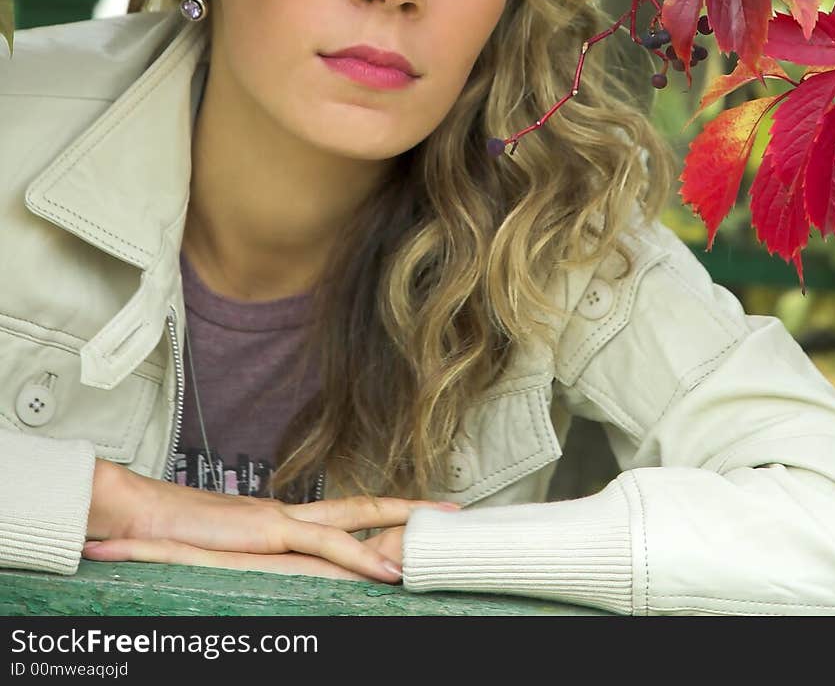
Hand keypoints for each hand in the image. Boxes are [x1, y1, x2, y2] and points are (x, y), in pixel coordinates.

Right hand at [85, 461, 458, 581]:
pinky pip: (326, 545)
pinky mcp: (271, 530)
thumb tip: (270, 570)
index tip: (414, 516)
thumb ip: (253, 560)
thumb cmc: (173, 536)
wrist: (142, 515)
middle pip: (359, 506)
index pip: (341, 514)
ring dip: (396, 526)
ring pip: (353, 518)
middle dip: (406, 508)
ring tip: (434, 532)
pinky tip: (387, 569)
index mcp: (282, 518)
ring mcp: (282, 517)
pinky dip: (360, 556)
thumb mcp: (223, 555)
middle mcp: (289, 511)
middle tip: (449, 509)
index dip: (379, 514)